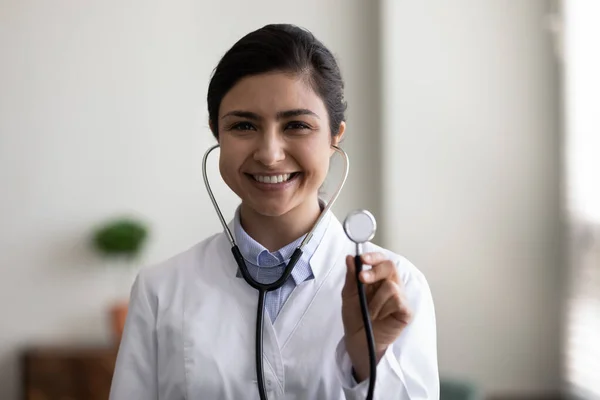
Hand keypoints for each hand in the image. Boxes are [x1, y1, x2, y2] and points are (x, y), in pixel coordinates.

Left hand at [341, 252, 411, 381]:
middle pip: (390, 266)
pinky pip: (398, 300)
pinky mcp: (406, 311)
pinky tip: (380, 317)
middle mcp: (391, 285)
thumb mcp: (349, 295)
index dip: (374, 257)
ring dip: (375, 300)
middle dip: (375, 271)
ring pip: (391, 286)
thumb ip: (351, 277)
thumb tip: (350, 258)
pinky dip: (384, 308)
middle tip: (361, 279)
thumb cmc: (355, 317)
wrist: (358, 340)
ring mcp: (400, 298)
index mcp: (378, 279)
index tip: (362, 259)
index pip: (381, 260)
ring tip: (370, 312)